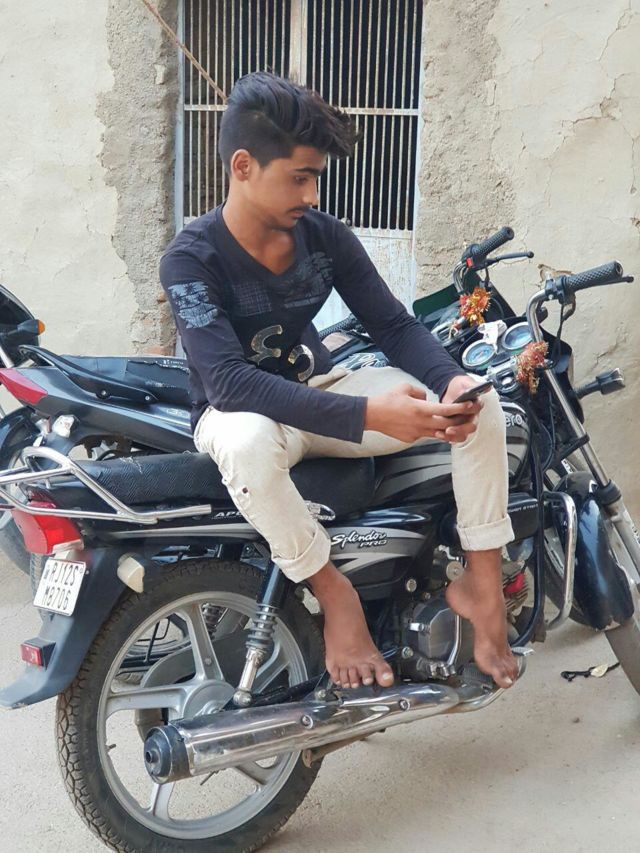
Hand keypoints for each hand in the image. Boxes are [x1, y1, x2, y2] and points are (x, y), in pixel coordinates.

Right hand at [364, 382, 479, 443]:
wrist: (373, 415)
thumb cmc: (388, 401)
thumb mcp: (406, 388)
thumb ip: (421, 393)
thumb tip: (427, 399)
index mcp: (421, 409)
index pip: (446, 410)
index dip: (460, 408)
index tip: (469, 406)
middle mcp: (421, 423)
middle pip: (447, 425)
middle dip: (460, 422)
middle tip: (468, 418)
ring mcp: (417, 433)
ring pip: (439, 433)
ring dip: (448, 429)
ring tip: (455, 425)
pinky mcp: (411, 439)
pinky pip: (426, 435)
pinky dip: (431, 431)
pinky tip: (431, 427)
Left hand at [439, 375, 485, 441]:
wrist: (451, 389)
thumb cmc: (461, 386)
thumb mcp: (466, 382)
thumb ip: (475, 385)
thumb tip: (488, 386)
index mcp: (476, 404)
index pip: (477, 409)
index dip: (471, 410)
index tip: (465, 408)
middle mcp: (472, 415)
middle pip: (471, 426)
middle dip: (460, 429)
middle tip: (449, 429)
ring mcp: (464, 422)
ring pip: (463, 433)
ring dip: (454, 436)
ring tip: (443, 434)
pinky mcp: (456, 426)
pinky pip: (455, 435)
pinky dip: (448, 437)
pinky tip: (439, 435)